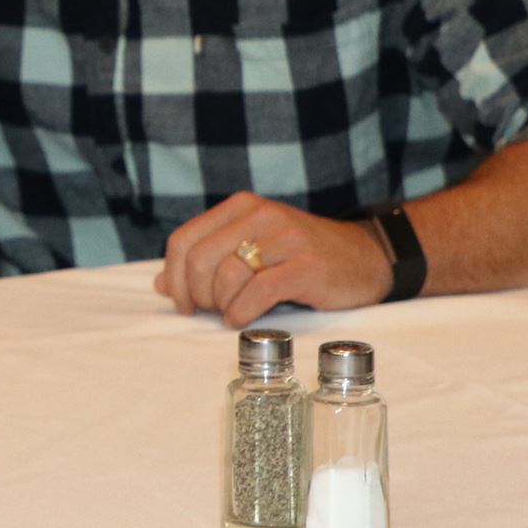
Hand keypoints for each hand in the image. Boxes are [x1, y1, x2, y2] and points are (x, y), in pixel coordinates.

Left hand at [155, 192, 393, 326]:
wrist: (367, 258)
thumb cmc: (301, 258)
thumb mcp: (252, 250)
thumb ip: (207, 261)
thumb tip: (160, 284)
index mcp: (241, 208)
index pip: (183, 240)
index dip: (174, 277)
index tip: (182, 303)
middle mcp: (260, 215)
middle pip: (199, 259)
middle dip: (195, 294)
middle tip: (208, 312)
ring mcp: (285, 239)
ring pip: (226, 275)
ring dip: (221, 305)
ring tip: (231, 314)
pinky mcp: (306, 266)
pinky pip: (257, 292)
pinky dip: (242, 312)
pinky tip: (244, 319)